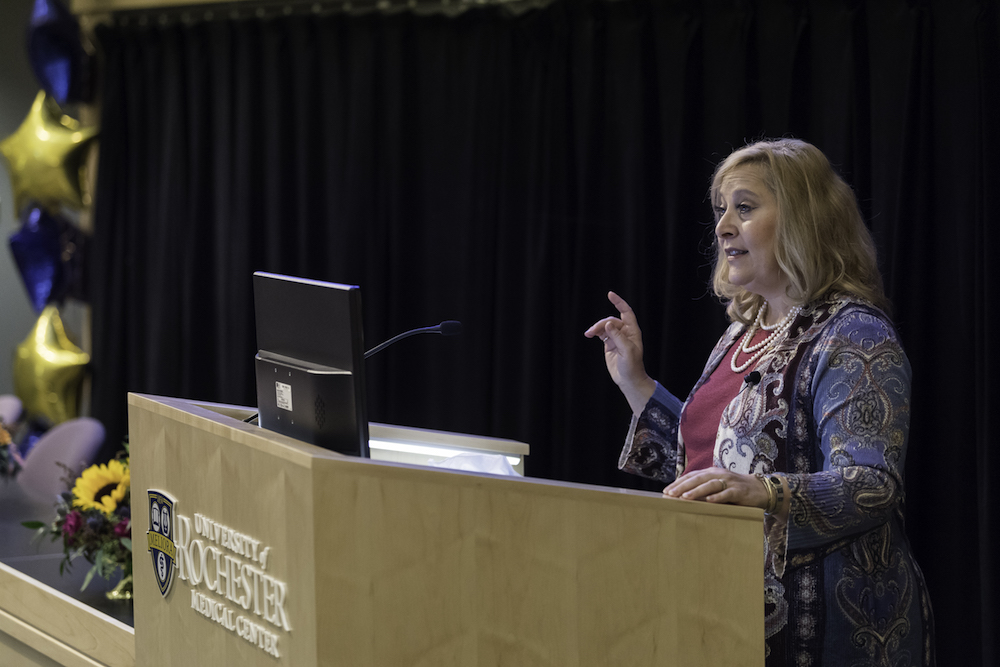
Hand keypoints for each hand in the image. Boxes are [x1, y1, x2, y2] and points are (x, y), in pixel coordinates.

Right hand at [584, 291, 654, 413]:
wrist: (628, 379)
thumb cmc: (632, 366)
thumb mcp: (627, 351)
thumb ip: (617, 336)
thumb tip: (607, 324)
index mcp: (632, 331)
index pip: (626, 312)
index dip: (619, 302)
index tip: (610, 294)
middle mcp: (625, 332)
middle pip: (611, 320)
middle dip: (601, 324)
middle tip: (592, 331)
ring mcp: (616, 338)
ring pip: (604, 326)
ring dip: (596, 328)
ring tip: (588, 333)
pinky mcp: (609, 344)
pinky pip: (601, 333)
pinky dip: (595, 332)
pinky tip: (589, 334)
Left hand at [663, 467, 770, 510]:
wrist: (759, 489)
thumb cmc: (734, 489)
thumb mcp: (718, 486)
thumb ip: (704, 489)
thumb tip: (683, 498)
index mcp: (711, 472)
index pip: (692, 476)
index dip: (679, 482)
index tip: (666, 491)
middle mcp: (719, 474)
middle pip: (698, 478)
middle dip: (683, 486)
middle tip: (670, 494)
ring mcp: (729, 481)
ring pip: (710, 485)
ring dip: (696, 491)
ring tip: (684, 497)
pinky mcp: (739, 491)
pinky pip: (727, 493)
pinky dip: (718, 497)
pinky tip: (709, 501)